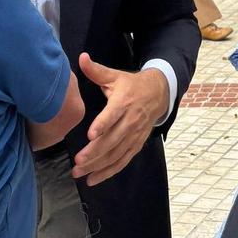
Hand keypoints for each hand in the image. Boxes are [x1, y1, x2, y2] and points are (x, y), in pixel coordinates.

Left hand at [71, 54, 168, 186]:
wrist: (158, 94)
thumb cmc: (131, 85)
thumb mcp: (115, 76)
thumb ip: (96, 70)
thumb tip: (81, 57)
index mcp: (124, 102)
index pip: (113, 115)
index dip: (103, 124)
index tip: (91, 134)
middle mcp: (130, 121)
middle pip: (113, 140)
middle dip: (95, 153)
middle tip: (78, 162)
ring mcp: (134, 135)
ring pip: (116, 154)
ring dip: (98, 166)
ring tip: (80, 173)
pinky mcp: (136, 145)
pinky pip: (122, 161)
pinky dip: (109, 172)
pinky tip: (93, 179)